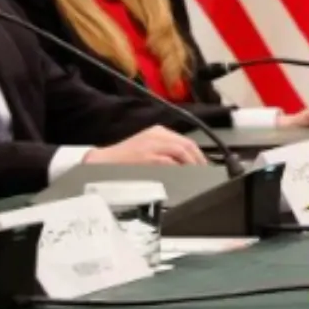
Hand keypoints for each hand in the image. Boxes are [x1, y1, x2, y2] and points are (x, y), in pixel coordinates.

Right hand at [87, 127, 206, 165]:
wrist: (103, 161)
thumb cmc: (124, 158)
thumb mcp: (147, 148)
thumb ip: (165, 153)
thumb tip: (185, 165)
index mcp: (158, 132)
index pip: (186, 141)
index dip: (199, 155)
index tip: (205, 165)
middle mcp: (156, 135)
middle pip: (187, 145)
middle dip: (199, 160)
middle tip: (206, 172)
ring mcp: (151, 145)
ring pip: (180, 151)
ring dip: (192, 164)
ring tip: (199, 176)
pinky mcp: (146, 156)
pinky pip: (168, 161)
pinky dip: (178, 168)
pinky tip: (183, 177)